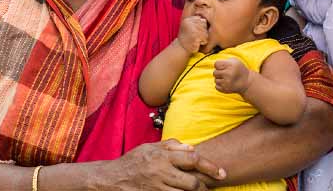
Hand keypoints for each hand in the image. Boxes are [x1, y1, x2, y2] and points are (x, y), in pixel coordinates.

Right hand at [92, 139, 224, 190]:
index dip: (210, 167)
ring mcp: (155, 187)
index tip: (221, 173)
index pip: (193, 159)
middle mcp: (161, 172)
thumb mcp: (151, 147)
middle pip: (191, 182)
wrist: (110, 179)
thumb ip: (172, 145)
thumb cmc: (133, 161)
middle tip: (211, 188)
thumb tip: (192, 148)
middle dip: (204, 188)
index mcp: (163, 156)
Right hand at [177, 15, 208, 53]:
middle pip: (205, 26)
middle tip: (194, 37)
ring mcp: (192, 30)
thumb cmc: (186, 38)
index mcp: (187, 19)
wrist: (180, 49)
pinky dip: (203, 43)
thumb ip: (196, 21)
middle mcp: (189, 23)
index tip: (193, 32)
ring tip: (195, 40)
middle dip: (202, 32)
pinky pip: (205, 39)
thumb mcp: (189, 26)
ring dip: (203, 38)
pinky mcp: (195, 37)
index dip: (201, 28)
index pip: (202, 20)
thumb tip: (206, 18)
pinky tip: (196, 44)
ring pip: (206, 33)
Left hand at [214, 57, 251, 93]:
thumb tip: (215, 65)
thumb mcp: (235, 61)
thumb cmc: (239, 69)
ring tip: (227, 79)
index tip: (224, 67)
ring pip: (215, 80)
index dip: (219, 65)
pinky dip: (220, 85)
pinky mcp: (225, 89)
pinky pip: (216, 86)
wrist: (247, 82)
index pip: (216, 64)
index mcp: (230, 65)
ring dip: (220, 79)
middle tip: (226, 73)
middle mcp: (228, 74)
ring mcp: (226, 82)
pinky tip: (227, 83)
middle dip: (219, 72)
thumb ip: (225, 61)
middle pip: (214, 72)